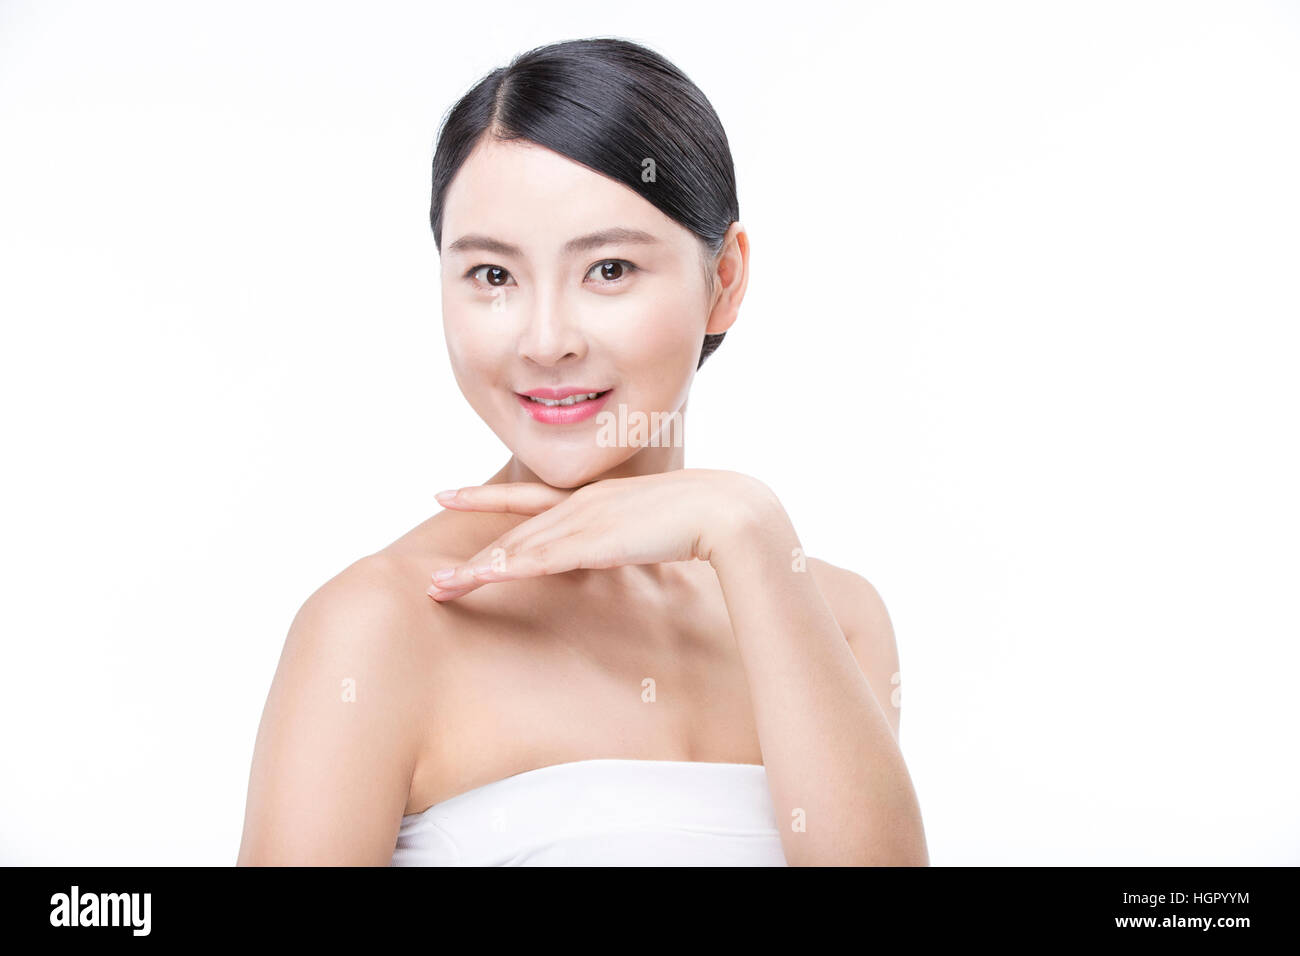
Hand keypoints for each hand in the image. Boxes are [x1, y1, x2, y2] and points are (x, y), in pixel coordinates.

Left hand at [426, 468, 780, 600]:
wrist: (727, 510)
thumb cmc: (706, 518)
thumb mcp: (659, 527)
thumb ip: (637, 536)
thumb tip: (635, 546)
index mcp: (597, 499)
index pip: (530, 498)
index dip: (485, 497)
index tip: (447, 494)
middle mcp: (582, 506)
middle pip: (515, 531)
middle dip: (471, 552)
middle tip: (432, 571)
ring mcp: (585, 523)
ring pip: (518, 548)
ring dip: (476, 571)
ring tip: (439, 588)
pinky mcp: (592, 543)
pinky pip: (538, 560)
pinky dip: (504, 570)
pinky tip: (478, 579)